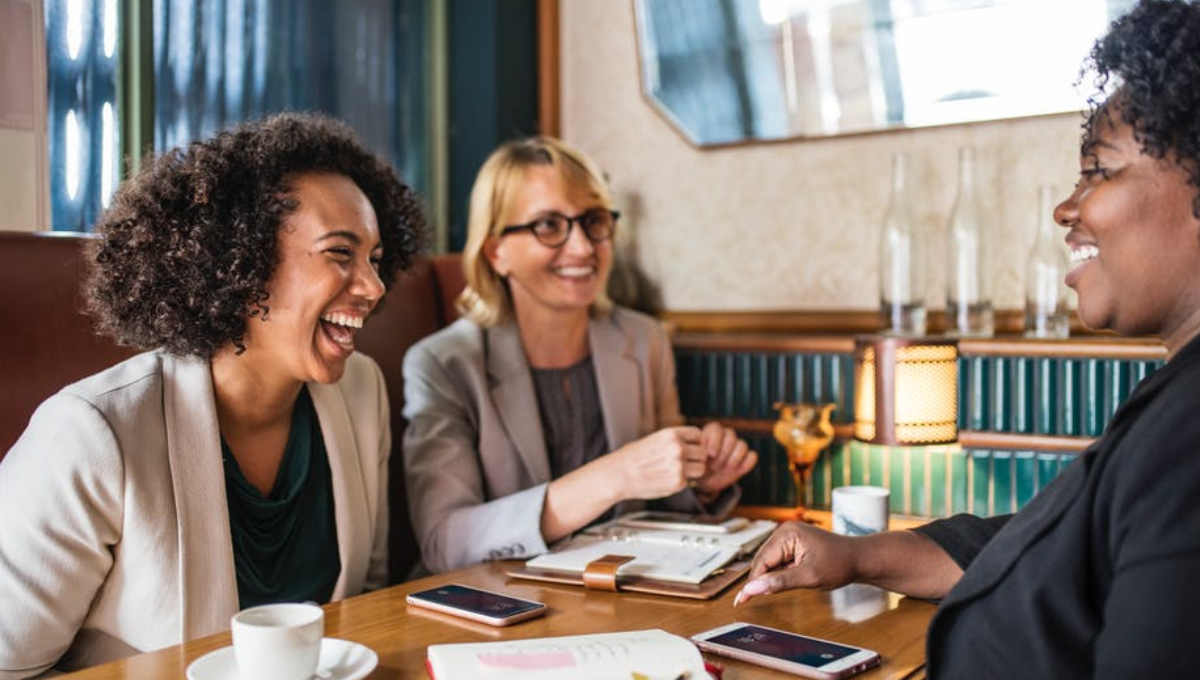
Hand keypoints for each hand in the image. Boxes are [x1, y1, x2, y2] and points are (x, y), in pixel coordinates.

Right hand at [609, 426, 705, 499]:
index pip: (698, 434)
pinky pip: (690, 483)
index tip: (690, 448)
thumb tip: (690, 446)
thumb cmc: (631, 458)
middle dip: (695, 459)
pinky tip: (668, 480)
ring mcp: (679, 466)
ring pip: (701, 469)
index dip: (695, 442)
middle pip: (702, 453)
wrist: (618, 475)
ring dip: (693, 472)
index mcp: (671, 434)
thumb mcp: (653, 439)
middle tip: (684, 464)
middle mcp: (678, 448)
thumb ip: (673, 442)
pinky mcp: (677, 483)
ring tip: (678, 473)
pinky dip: (682, 483)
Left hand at [695, 421, 756, 498]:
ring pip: (742, 445)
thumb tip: (703, 451)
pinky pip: (752, 456)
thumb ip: (697, 452)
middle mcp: (725, 435)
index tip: (710, 454)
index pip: (716, 428)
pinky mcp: (746, 458)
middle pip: (731, 437)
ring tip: (723, 470)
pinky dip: (745, 464)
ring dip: (733, 460)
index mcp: (711, 431)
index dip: (714, 441)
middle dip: (723, 454)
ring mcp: (737, 446)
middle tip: (714, 466)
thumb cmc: (697, 467)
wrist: (705, 481)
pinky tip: (735, 471)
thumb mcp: (693, 459)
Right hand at [734, 521, 856, 605]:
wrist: (860, 559)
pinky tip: (780, 583)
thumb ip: (780, 582)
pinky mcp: (794, 544)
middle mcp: (785, 531)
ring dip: (768, 577)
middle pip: (762, 560)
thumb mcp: (809, 577)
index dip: (752, 582)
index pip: (762, 561)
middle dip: (757, 580)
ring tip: (767, 592)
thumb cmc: (840, 564)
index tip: (741, 599)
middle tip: (745, 601)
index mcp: (787, 534)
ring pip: (769, 562)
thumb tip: (754, 588)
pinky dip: (777, 574)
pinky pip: (778, 561)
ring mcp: (789, 537)